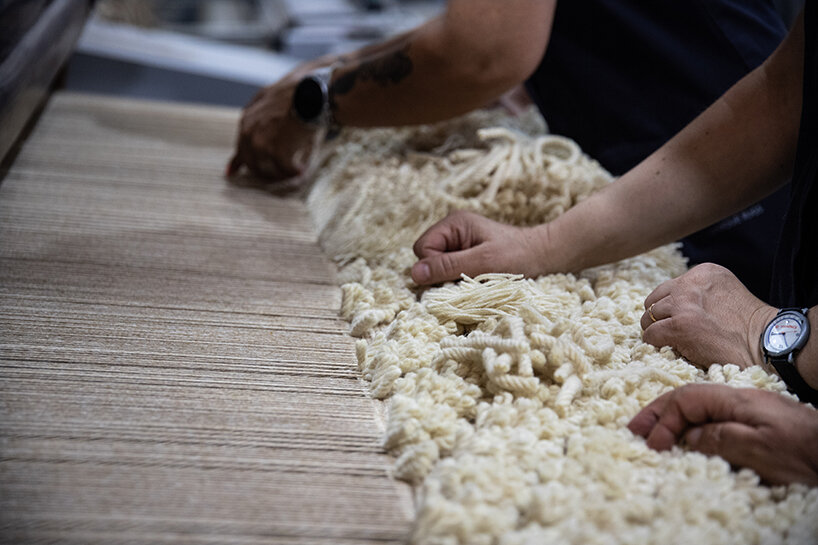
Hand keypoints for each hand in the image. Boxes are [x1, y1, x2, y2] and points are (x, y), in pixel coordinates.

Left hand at [226, 80, 320, 180]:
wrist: (310, 94)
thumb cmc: (293, 91)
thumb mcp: (266, 95)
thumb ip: (255, 108)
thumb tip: (249, 117)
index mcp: (245, 121)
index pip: (239, 148)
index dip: (238, 163)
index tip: (233, 173)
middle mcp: (249, 135)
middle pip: (252, 164)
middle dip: (266, 171)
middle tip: (281, 173)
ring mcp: (261, 145)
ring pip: (268, 170)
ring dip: (282, 173)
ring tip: (295, 170)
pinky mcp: (277, 153)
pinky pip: (285, 170)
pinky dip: (295, 171)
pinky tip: (302, 169)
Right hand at [411, 211, 549, 284]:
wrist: (545, 256)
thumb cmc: (518, 256)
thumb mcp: (482, 262)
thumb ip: (448, 266)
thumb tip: (414, 273)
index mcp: (454, 223)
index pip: (422, 248)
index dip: (433, 267)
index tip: (454, 277)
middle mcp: (453, 231)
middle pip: (426, 257)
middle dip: (441, 273)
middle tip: (467, 279)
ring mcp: (459, 243)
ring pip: (438, 267)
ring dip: (451, 278)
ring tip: (475, 280)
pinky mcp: (466, 256)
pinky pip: (450, 271)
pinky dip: (459, 280)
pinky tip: (477, 280)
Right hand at [628, 384, 817, 485]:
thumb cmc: (804, 451)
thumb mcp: (760, 448)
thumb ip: (719, 438)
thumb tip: (688, 436)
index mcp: (735, 400)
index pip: (686, 401)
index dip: (663, 421)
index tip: (653, 444)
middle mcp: (737, 400)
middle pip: (686, 399)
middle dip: (657, 414)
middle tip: (633, 431)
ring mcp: (745, 411)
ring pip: (697, 408)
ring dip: (670, 420)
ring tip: (649, 434)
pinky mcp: (754, 424)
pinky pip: (711, 419)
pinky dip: (688, 427)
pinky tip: (683, 438)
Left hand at [640, 263, 776, 368]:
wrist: (765, 343)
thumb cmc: (748, 325)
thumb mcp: (725, 290)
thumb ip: (700, 291)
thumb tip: (669, 303)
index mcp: (703, 272)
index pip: (669, 287)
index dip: (671, 306)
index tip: (680, 318)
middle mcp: (690, 284)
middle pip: (655, 301)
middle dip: (659, 317)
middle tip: (669, 331)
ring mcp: (683, 305)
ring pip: (649, 317)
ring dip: (656, 330)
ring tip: (670, 341)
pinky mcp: (678, 327)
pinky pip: (651, 334)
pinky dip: (655, 343)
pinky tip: (668, 348)